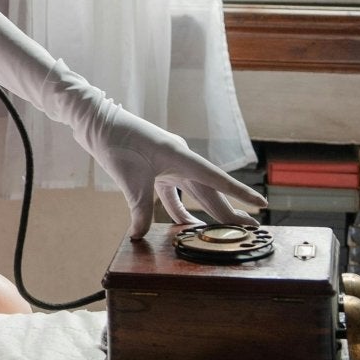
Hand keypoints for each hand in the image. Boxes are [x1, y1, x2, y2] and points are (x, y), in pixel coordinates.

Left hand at [61, 74, 261, 239]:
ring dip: (204, 213)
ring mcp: (169, 163)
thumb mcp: (129, 180)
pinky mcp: (156, 168)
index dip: (240, 194)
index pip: (217, 180)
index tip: (262, 204)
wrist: (98, 122)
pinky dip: (178, 210)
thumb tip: (139, 236)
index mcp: (181, 157)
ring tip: (219, 232)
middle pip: (210, 190)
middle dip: (228, 211)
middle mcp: (181, 160)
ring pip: (194, 193)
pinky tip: (183, 227)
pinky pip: (174, 193)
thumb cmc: (117, 143)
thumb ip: (138, 211)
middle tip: (250, 228)